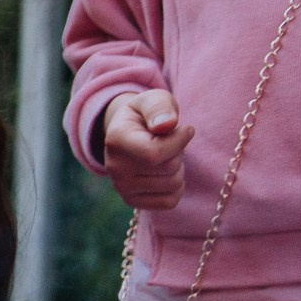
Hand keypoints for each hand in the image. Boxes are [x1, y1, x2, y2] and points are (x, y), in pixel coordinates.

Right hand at [102, 90, 191, 209]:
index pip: (155, 154)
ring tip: (165, 156)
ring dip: (178, 168)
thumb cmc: (146, 114)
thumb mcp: (153, 100)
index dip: (180, 141)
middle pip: (169, 168)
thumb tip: (166, 125)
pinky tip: (167, 173)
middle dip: (179, 152)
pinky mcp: (131, 200)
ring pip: (173, 184)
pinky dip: (176, 188)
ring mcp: (121, 187)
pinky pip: (169, 201)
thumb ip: (160, 107)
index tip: (186, 128)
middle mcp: (114, 168)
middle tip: (169, 141)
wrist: (128, 132)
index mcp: (116, 140)